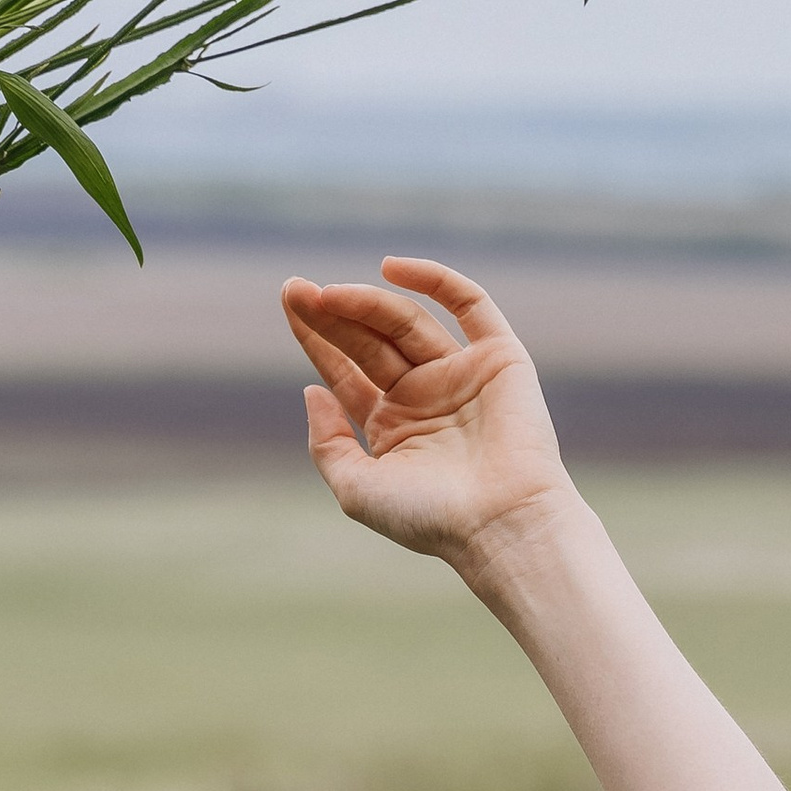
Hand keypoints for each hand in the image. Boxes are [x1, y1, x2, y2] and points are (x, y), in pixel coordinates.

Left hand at [281, 258, 574, 565]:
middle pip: (369, 340)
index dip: (316, 336)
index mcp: (394, 425)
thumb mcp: (357, 488)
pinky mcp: (500, 358)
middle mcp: (426, 395)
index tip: (289, 300)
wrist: (501, 523)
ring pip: (406, 323)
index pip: (346, 369)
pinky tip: (391, 267)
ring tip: (327, 295)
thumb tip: (310, 390)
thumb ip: (327, 443)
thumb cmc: (431, 518)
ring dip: (366, 303)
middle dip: (332, 314)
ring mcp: (462, 374)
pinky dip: (435, 280)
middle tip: (296, 290)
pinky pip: (470, 305)